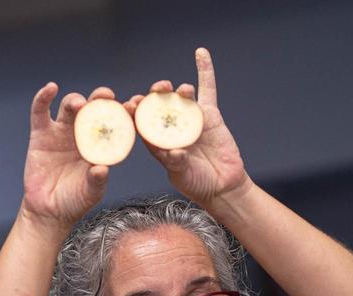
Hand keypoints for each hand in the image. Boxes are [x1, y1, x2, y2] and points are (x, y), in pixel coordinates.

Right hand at [20, 83, 110, 224]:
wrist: (49, 211)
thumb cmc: (74, 201)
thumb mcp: (90, 193)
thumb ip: (97, 181)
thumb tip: (101, 168)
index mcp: (100, 145)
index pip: (114, 123)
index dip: (123, 112)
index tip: (132, 105)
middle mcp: (82, 134)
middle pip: (93, 108)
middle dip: (101, 99)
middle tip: (106, 96)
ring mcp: (61, 132)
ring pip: (70, 107)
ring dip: (76, 100)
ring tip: (80, 105)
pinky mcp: (41, 134)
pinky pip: (40, 111)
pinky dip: (43, 97)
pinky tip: (51, 88)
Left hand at [125, 47, 249, 205]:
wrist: (222, 185)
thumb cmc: (197, 184)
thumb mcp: (183, 176)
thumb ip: (177, 164)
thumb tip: (175, 152)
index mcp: (157, 142)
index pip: (141, 123)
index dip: (134, 112)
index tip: (129, 104)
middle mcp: (170, 127)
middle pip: (157, 106)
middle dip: (152, 97)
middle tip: (153, 92)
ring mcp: (189, 118)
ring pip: (179, 98)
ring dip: (173, 90)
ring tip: (172, 88)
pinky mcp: (208, 114)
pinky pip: (207, 90)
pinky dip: (204, 71)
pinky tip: (201, 53)